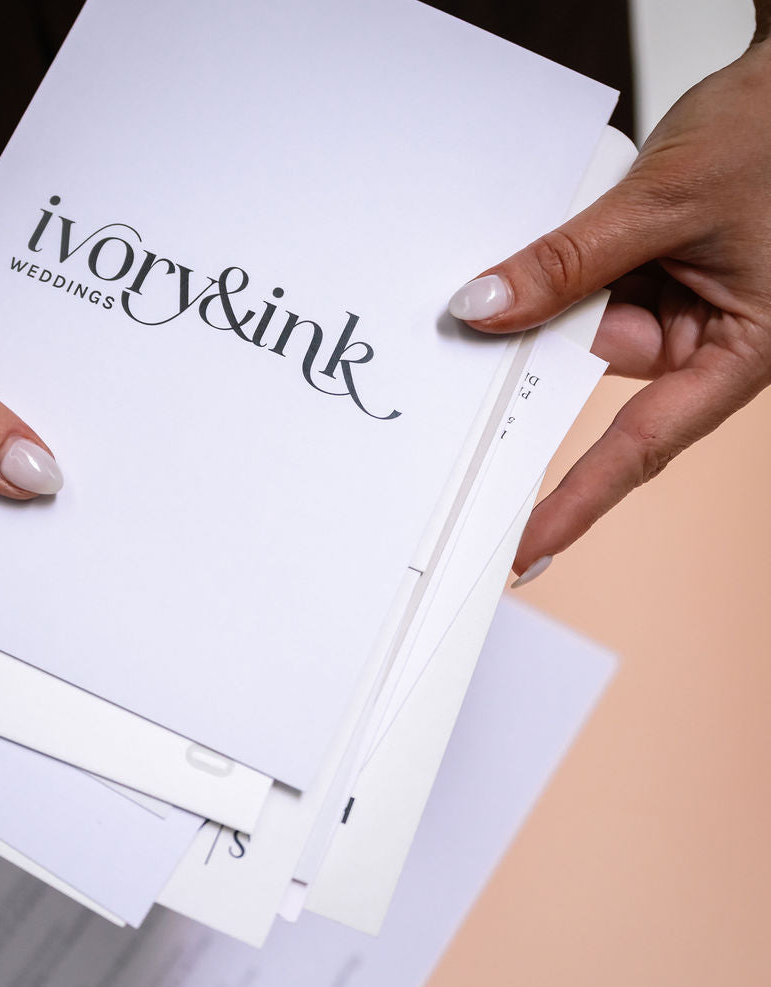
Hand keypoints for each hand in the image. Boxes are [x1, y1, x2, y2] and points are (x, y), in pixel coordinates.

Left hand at [448, 38, 770, 579]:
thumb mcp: (662, 203)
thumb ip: (570, 262)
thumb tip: (487, 307)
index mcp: (743, 351)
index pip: (643, 446)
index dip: (579, 501)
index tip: (525, 546)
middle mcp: (710, 338)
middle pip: (603, 370)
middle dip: (545, 349)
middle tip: (479, 346)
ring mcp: (683, 305)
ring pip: (590, 322)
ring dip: (555, 292)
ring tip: (543, 251)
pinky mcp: (659, 272)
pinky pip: (593, 285)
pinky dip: (563, 269)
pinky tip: (548, 246)